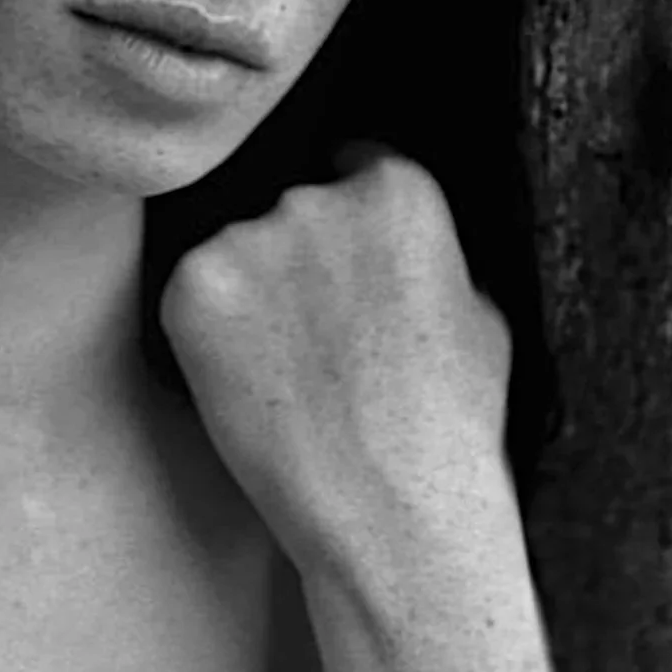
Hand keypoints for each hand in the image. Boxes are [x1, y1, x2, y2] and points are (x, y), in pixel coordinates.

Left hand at [158, 139, 515, 582]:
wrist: (390, 508)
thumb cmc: (451, 425)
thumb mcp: (480, 313)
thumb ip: (428, 252)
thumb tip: (401, 238)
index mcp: (398, 189)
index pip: (352, 163)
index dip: (349, 216)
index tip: (345, 263)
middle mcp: (315, 196)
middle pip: (290, 204)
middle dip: (299, 256)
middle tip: (319, 336)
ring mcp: (247, 237)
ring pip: (239, 248)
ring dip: (253, 291)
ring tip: (288, 368)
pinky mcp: (192, 284)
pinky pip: (195, 289)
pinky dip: (209, 328)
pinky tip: (249, 379)